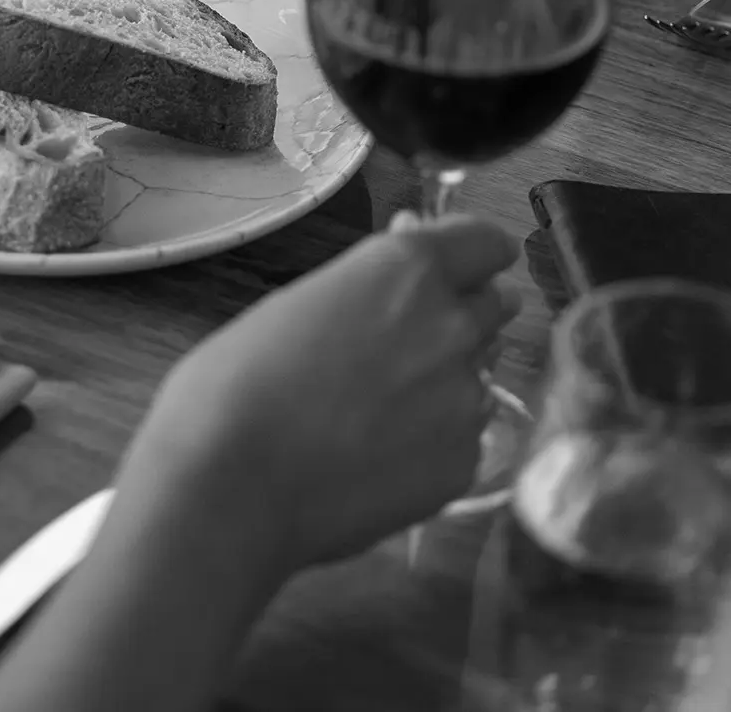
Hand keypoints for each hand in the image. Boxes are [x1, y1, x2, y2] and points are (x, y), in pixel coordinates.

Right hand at [126, 214, 519, 575]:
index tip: (448, 271)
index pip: (487, 244)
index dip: (470, 257)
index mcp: (407, 271)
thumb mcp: (295, 306)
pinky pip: (463, 438)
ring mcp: (465, 400)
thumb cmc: (234, 383)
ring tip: (381, 411)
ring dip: (448, 379)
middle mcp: (453, 326)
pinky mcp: (464, 465)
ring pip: (480, 374)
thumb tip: (399, 280)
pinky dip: (433, 442)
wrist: (233, 487)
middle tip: (407, 343)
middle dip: (463, 314)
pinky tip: (377, 459)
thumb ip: (363, 290)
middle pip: (497, 306)